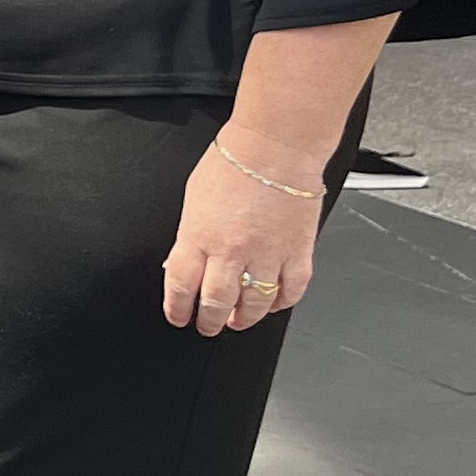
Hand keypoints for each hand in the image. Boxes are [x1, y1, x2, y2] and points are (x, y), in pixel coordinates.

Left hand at [167, 133, 325, 334]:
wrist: (275, 149)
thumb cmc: (232, 164)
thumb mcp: (192, 200)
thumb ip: (190, 235)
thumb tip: (183, 262)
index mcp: (198, 236)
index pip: (181, 286)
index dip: (177, 308)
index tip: (178, 317)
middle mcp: (231, 251)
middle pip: (217, 303)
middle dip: (210, 322)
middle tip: (209, 327)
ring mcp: (267, 254)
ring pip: (255, 303)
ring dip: (246, 318)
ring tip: (240, 321)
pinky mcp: (298, 252)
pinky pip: (291, 290)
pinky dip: (283, 302)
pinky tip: (275, 303)